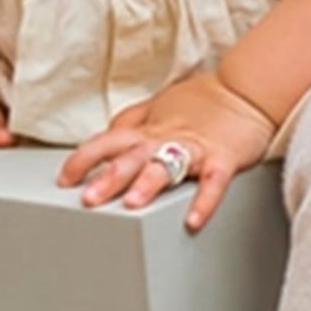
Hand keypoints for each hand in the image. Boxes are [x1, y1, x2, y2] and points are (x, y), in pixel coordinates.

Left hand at [56, 71, 277, 232]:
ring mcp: (195, 148)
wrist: (246, 90)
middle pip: (131, 157)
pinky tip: (193, 220)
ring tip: (131, 204)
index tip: (64, 179)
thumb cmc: (201, 102)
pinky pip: (213, 181)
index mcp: (147, 129)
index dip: (83, 158)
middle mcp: (166, 138)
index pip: (107, 142)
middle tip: (88, 199)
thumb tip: (103, 136)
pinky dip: (204, 200)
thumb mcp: (157, 107)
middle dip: (108, 177)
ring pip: (167, 165)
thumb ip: (130, 123)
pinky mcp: (224, 159)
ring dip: (147, 184)